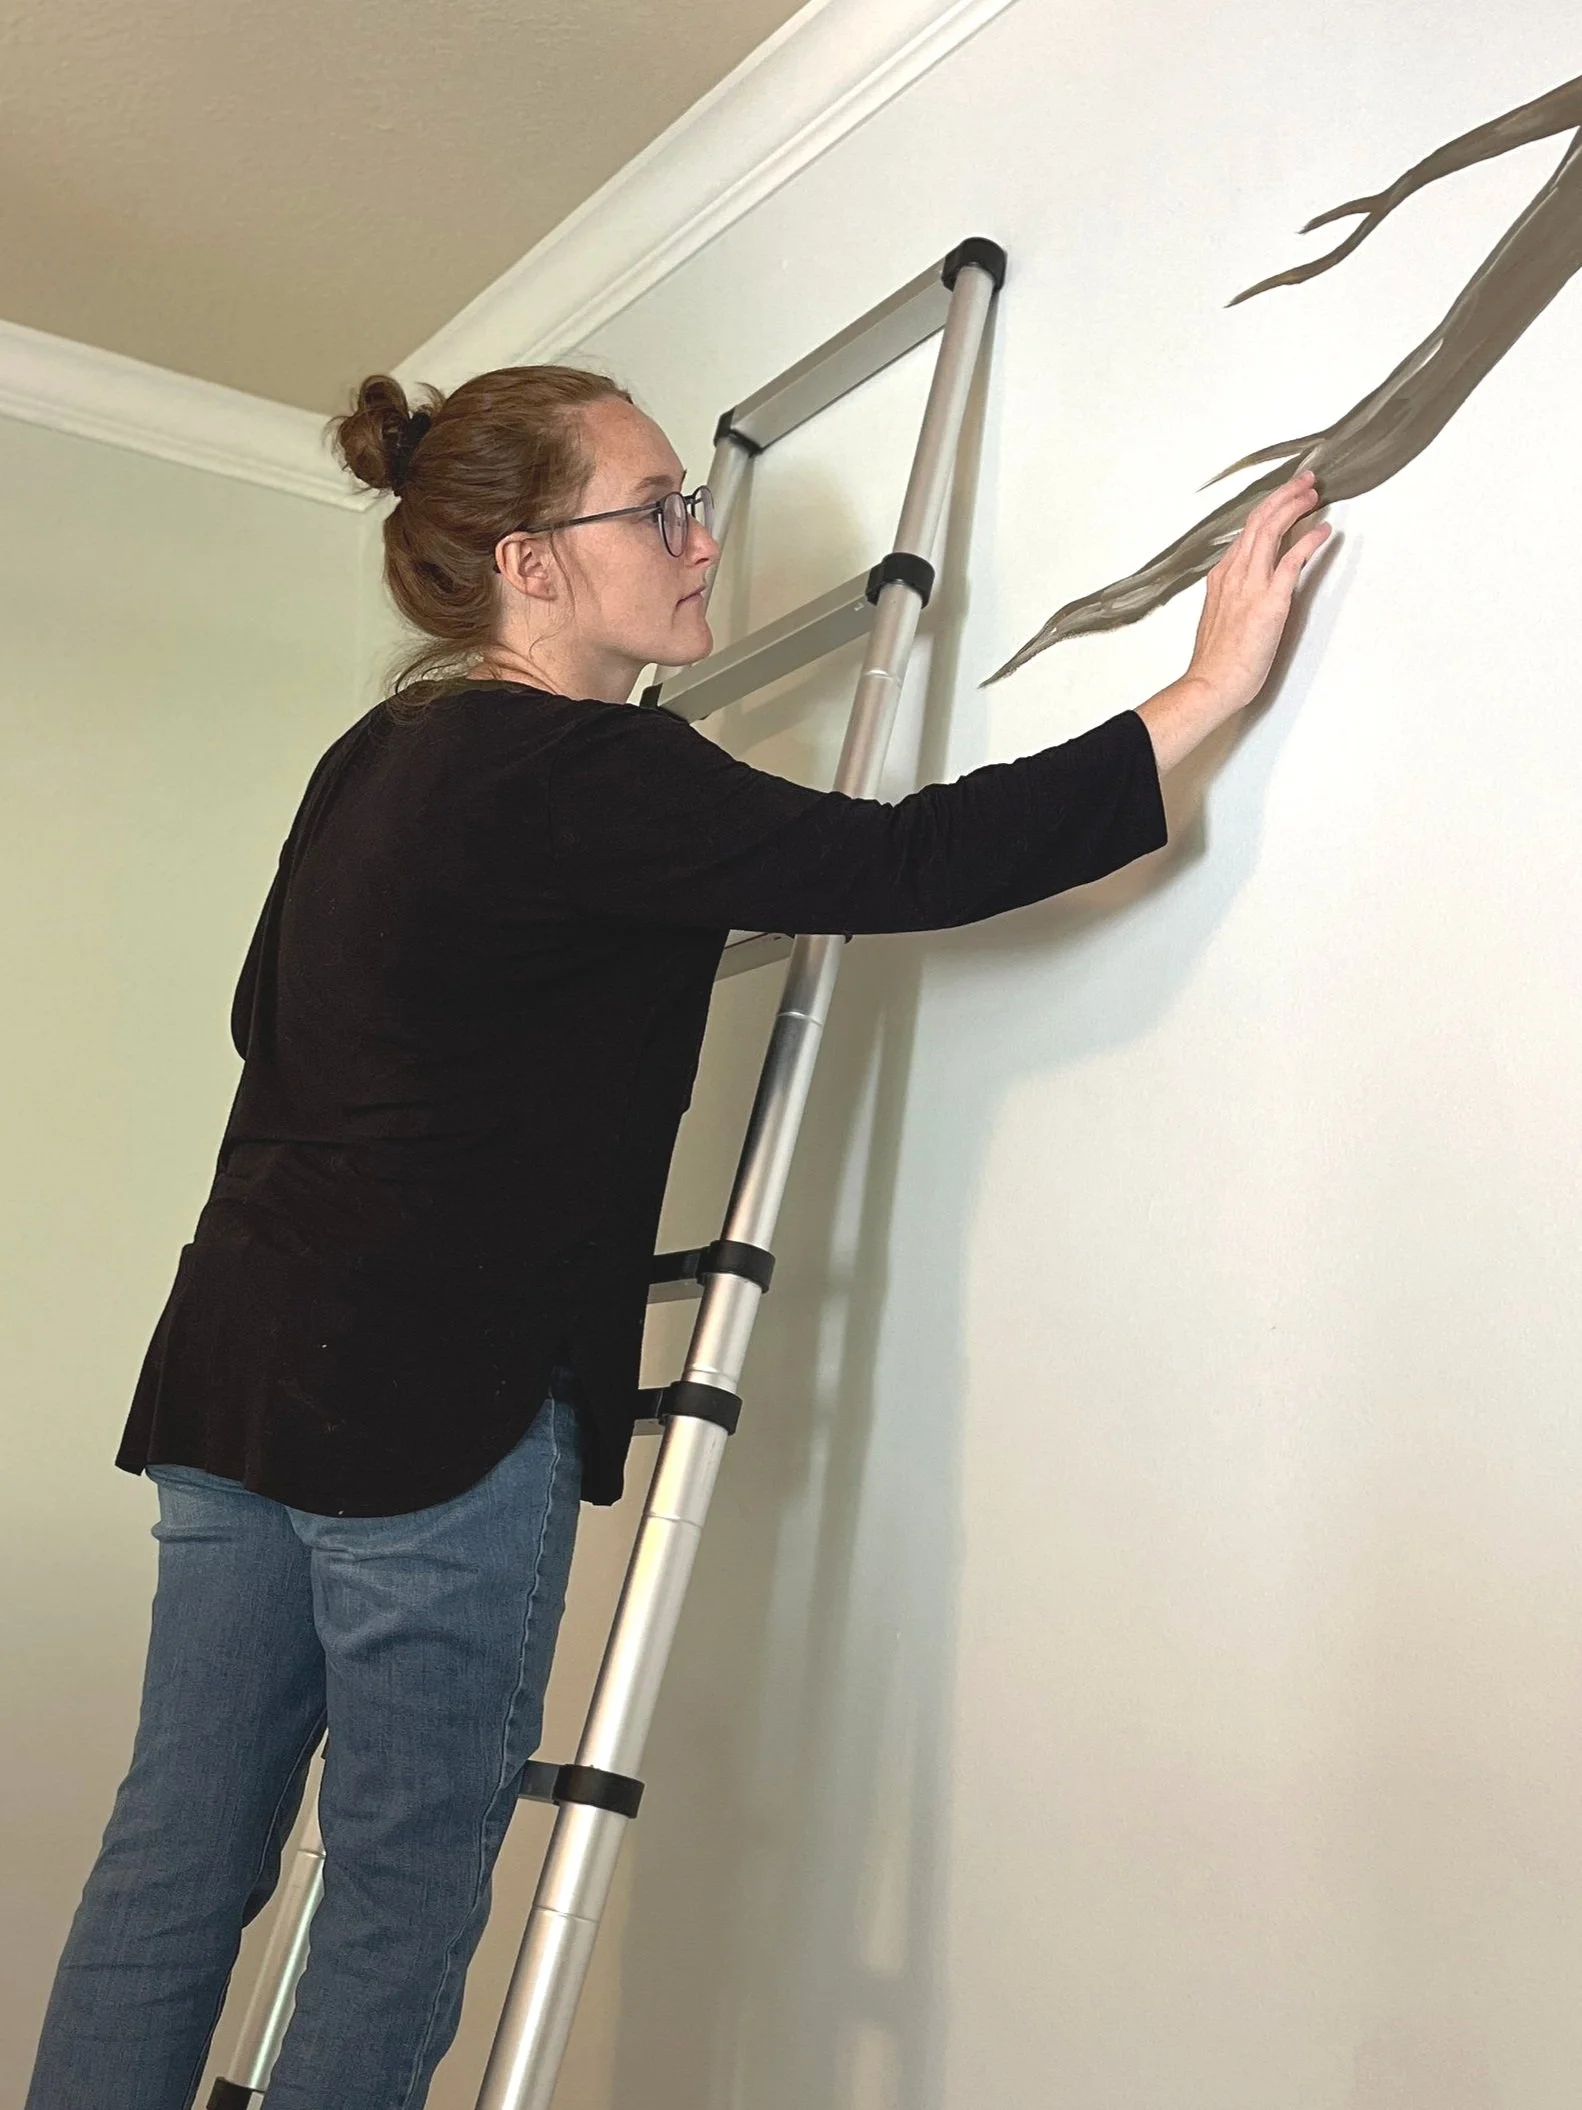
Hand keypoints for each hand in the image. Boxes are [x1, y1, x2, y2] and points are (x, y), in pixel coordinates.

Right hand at [1184, 470, 1330, 713]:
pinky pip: (1293, 561)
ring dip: (1296, 508)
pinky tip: (1324, 530)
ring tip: (1314, 495)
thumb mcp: (1219, 616)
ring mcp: (1251, 585)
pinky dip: (1309, 541)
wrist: (1212, 683)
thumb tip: (1247, 586)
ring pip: (1273, 531)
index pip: (1246, 530)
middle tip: (1305, 481)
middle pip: (1260, 521)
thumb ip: (1233, 594)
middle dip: (1284, 495)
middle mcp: (1234, 573)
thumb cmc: (1216, 660)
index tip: (1285, 497)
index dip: (1269, 508)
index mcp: (1222, 576)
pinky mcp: (1270, 602)